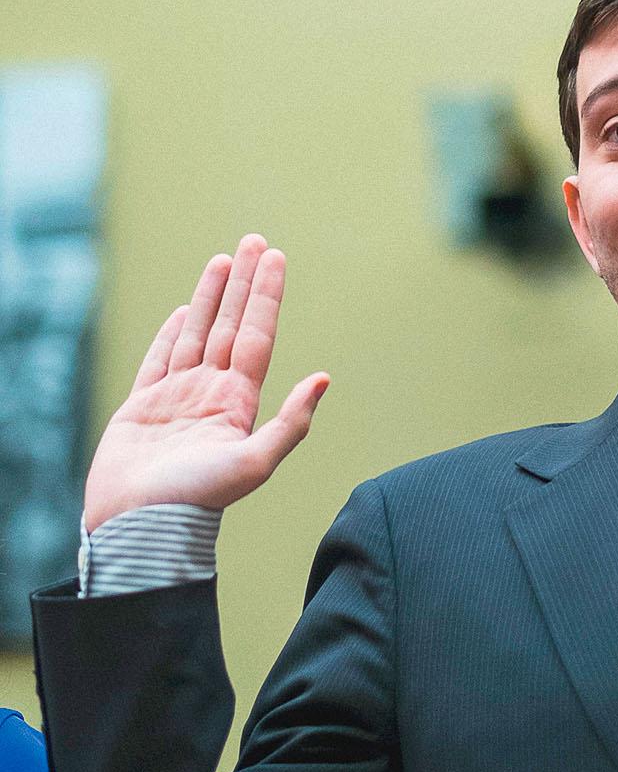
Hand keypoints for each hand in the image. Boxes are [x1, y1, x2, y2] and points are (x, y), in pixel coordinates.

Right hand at [83, 234, 329, 533]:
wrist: (139, 531)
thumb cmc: (196, 501)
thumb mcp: (253, 461)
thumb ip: (290, 421)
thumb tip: (325, 378)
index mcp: (238, 402)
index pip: (256, 334)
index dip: (266, 295)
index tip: (276, 257)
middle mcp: (211, 394)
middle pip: (230, 324)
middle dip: (243, 283)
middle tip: (255, 240)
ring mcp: (177, 400)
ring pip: (196, 334)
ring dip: (210, 297)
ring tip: (224, 260)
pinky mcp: (141, 409)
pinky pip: (158, 362)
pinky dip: (171, 334)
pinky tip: (182, 311)